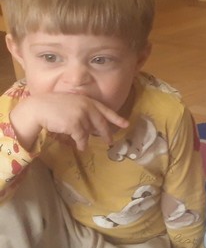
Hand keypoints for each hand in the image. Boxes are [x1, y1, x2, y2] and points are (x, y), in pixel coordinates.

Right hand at [10, 92, 129, 150]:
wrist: (38, 108)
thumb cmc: (52, 106)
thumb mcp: (72, 103)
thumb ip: (85, 111)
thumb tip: (94, 126)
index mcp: (87, 101)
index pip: (106, 110)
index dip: (117, 118)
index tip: (126, 124)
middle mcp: (87, 107)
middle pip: (101, 123)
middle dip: (106, 133)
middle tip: (110, 142)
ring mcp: (82, 115)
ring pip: (89, 132)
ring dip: (86, 139)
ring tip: (83, 145)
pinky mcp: (75, 124)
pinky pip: (82, 138)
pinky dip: (81, 143)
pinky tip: (80, 147)